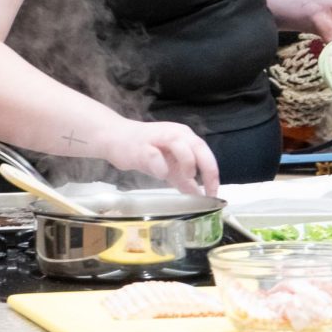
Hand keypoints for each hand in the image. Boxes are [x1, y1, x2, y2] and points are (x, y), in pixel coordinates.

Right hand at [104, 120, 219, 196]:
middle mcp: (175, 134)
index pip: (205, 153)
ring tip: (187, 177)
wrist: (117, 139)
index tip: (214, 193)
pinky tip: (161, 175)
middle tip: (208, 189)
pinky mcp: (141, 147)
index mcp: (185, 137)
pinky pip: (154, 155)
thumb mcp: (169, 166)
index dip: (212, 174)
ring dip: (187, 162)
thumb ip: (184, 180)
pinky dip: (160, 166)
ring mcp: (157, 139)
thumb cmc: (146, 152)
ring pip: (179, 144)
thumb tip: (200, 197)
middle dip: (207, 168)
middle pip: (198, 146)